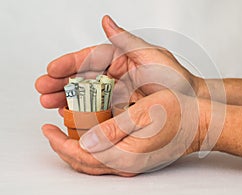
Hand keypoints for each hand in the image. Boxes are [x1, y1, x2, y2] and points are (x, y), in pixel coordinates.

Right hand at [35, 15, 197, 115]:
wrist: (188, 101)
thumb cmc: (174, 77)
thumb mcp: (151, 55)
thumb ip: (127, 41)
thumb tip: (106, 21)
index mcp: (120, 58)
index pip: (89, 58)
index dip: (69, 63)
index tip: (51, 69)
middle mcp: (115, 74)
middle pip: (82, 77)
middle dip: (60, 83)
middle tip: (42, 91)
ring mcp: (116, 92)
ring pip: (86, 94)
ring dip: (66, 98)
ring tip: (50, 104)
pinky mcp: (119, 108)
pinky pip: (97, 110)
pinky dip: (82, 113)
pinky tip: (69, 116)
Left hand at [42, 90, 204, 175]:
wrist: (198, 123)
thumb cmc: (177, 114)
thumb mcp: (144, 113)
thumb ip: (113, 130)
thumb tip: (86, 142)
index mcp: (127, 154)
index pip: (82, 155)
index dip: (60, 143)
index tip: (47, 129)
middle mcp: (127, 164)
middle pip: (84, 164)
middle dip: (63, 148)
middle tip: (50, 133)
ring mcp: (132, 163)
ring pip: (93, 163)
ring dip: (74, 150)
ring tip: (63, 135)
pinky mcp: (136, 158)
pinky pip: (104, 160)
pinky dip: (89, 150)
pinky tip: (87, 138)